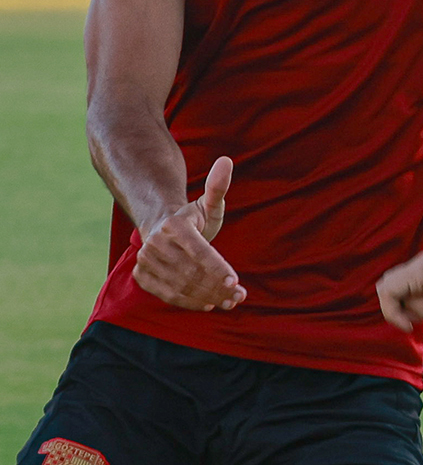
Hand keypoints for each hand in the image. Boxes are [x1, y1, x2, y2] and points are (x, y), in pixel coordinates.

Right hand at [133, 155, 243, 311]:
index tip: (236, 281)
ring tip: (230, 301)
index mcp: (175, 226)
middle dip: (219, 287)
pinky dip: (190, 302)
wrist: (158, 226)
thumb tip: (227, 160)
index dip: (218, 269)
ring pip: (181, 286)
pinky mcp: (141, 274)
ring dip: (209, 297)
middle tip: (240, 295)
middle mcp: (156, 243)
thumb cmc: (190, 218)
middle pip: (193, 272)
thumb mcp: (207, 204)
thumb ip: (218, 187)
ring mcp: (146, 260)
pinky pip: (167, 295)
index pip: (200, 252)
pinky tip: (209, 303)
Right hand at [376, 252, 422, 334]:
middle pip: (387, 284)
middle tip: (415, 323)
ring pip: (397, 284)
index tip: (410, 327)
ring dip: (403, 303)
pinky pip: (410, 283)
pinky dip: (413, 298)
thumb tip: (396, 305)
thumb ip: (412, 308)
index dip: (391, 313)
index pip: (387, 290)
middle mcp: (422, 261)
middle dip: (394, 307)